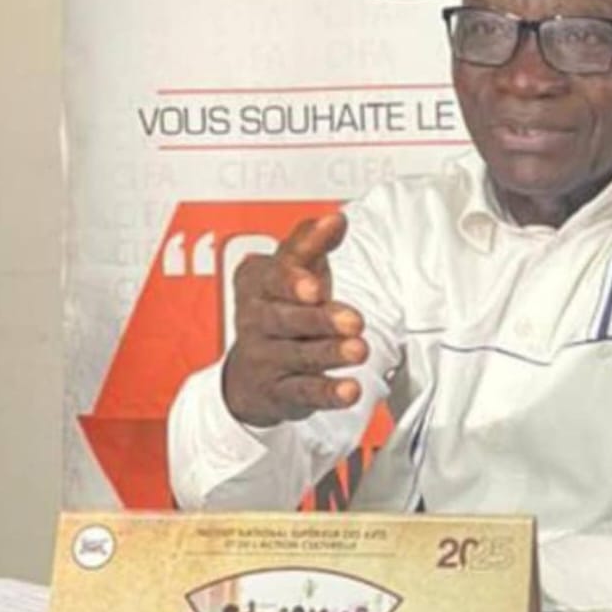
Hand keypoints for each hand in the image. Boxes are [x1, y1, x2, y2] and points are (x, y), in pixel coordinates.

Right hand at [223, 213, 368, 426]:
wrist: (252, 373)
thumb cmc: (280, 308)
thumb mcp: (291, 269)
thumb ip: (310, 243)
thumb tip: (335, 219)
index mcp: (256, 283)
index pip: (270, 279)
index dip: (291, 283)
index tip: (314, 286)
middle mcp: (254, 321)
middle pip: (285, 320)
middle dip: (320, 320)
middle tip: (354, 321)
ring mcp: (265, 358)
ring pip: (298, 356)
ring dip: (330, 354)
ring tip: (359, 350)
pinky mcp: (279, 393)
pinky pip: (303, 393)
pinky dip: (327, 393)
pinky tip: (349, 390)